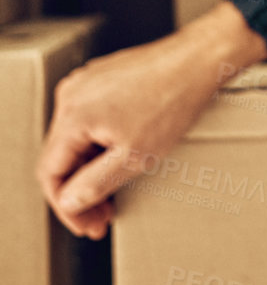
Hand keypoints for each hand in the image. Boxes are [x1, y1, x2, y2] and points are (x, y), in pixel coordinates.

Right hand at [36, 1, 266, 239]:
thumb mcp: (134, 156)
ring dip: (89, 170)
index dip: (66, 207)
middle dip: (80, 191)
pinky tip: (116, 162)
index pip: (50, 173)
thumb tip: (70, 201)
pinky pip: (88, 122)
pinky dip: (98, 147)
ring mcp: (86, 84)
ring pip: (75, 140)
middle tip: (101, 217)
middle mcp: (72, 94)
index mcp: (73, 113)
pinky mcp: (102, 80)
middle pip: (61, 157)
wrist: (198, 60)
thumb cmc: (173, 99)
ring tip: (111, 195)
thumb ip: (95, 183)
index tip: (85, 224)